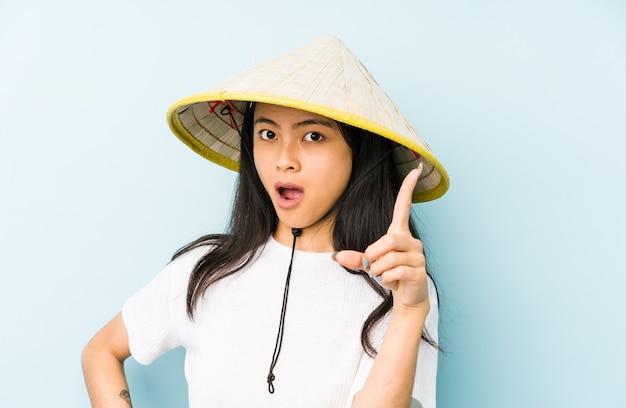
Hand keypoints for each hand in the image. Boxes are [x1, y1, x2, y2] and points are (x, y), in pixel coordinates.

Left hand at [334, 164, 428, 311]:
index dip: (408, 189)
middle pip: (387, 240)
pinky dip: (386, 278)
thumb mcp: (370, 264)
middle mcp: (412, 241)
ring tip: (383, 275)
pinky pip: (394, 271)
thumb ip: (356, 258)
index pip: (404, 207)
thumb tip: (337, 257)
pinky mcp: (419, 271)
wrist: (408, 296)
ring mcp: (418, 256)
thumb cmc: (390, 274)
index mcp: (400, 234)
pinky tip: (391, 281)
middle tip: (373, 267)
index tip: (415, 170)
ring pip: (389, 258)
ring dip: (378, 270)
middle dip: (372, 256)